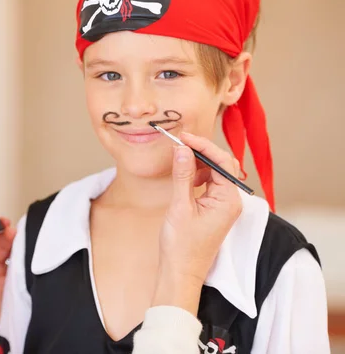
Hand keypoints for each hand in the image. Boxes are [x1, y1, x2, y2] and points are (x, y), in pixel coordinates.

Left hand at [0, 218, 15, 347]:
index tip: (0, 222)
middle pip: (0, 243)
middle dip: (6, 234)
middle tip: (11, 230)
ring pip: (10, 254)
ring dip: (15, 245)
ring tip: (18, 238)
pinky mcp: (9, 286)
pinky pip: (18, 270)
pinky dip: (23, 261)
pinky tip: (25, 254)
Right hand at [153, 132, 242, 314]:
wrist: (180, 272)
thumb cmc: (181, 245)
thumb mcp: (180, 206)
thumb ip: (183, 175)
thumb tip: (182, 149)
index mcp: (229, 200)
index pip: (222, 162)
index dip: (203, 145)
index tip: (183, 137)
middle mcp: (231, 201)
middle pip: (222, 165)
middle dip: (201, 151)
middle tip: (179, 143)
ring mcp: (224, 206)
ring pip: (216, 173)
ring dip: (199, 162)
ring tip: (180, 160)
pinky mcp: (215, 209)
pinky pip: (210, 184)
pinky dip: (198, 174)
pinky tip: (185, 176)